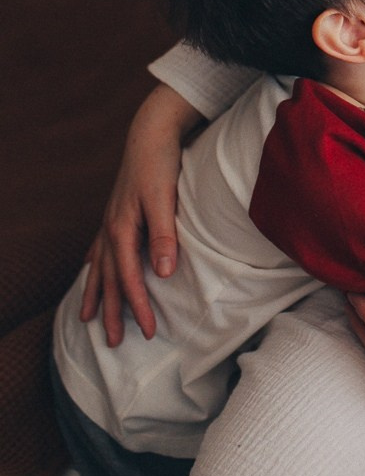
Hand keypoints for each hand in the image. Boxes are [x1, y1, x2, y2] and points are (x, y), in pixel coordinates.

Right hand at [79, 84, 201, 344]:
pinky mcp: (118, 211)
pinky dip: (94, 262)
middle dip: (112, 311)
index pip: (131, 278)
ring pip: (100, 265)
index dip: (139, 306)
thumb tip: (164, 273)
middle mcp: (112, 228)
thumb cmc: (160, 164)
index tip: (150, 331)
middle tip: (113, 343)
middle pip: (110, 279)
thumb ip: (164, 236)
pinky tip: (88, 267)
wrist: (151, 133)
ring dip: (97, 293)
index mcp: (123, 228)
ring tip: (88, 317)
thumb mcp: (165, 199)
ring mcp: (111, 220)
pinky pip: (100, 246)